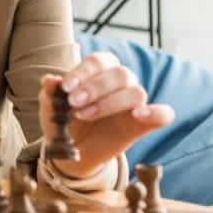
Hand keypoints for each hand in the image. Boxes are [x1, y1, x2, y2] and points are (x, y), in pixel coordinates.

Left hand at [39, 51, 174, 178]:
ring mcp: (134, 104)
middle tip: (73, 103)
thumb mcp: (51, 108)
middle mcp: (121, 83)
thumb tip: (49, 80)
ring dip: (110, 102)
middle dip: (95, 87)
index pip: (99, 61)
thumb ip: (50, 94)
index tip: (66, 87)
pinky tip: (138, 115)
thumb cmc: (64, 121)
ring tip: (84, 115)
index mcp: (100, 71)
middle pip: (121, 73)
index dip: (83, 71)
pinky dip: (156, 113)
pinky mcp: (144, 124)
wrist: (73, 151)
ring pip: (136, 92)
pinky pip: (164, 114)